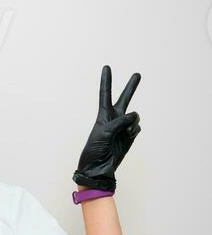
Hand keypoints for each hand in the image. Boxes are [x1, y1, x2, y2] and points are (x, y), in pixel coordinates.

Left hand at [72, 65, 141, 192]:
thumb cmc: (95, 149)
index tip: (107, 67)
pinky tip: (126, 138)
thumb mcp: (104, 132)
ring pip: (135, 117)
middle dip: (131, 87)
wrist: (99, 167)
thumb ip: (119, 121)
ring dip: (132, 122)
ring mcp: (123, 127)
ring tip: (123, 133)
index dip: (107, 81)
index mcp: (103, 115)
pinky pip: (136, 128)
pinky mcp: (130, 135)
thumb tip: (134, 116)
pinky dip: (133, 131)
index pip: (105, 94)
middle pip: (124, 98)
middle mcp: (114, 118)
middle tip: (137, 74)